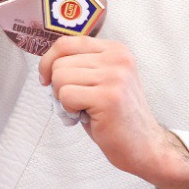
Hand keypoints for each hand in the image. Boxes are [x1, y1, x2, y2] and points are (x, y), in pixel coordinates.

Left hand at [37, 35, 182, 177]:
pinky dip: (69, 110)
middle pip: (59, 62)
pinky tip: (88, 116)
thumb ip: (80, 65)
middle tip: (77, 102)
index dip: (48, 61)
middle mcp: (117, 58)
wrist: (143, 145)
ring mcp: (115, 76)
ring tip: (84, 109)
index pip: (65, 43)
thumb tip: (45, 65)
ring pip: (60, 77)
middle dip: (58, 86)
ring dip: (63, 99)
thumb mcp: (100, 80)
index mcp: (115, 50)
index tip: (47, 78)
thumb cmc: (115, 116)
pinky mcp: (108, 97)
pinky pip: (66, 95)